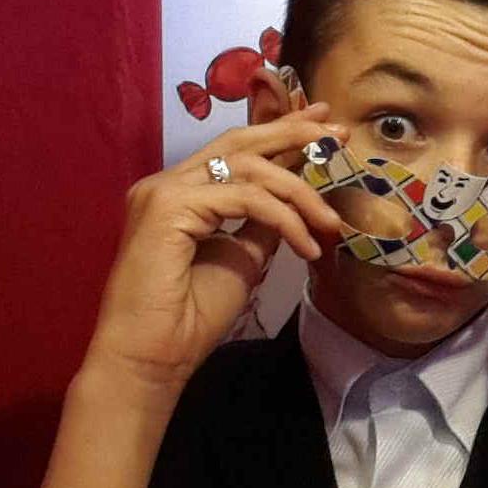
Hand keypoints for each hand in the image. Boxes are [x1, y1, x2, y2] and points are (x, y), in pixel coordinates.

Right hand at [81, 97, 346, 403]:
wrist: (151, 362)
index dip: (279, 134)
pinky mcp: (171, 205)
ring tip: (329, 221)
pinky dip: (282, 216)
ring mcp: (165, 190)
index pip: (235, 151)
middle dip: (292, 131)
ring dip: (297, 189)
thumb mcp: (241, 258)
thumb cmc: (189, 321)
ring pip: (247, 167)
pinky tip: (306, 244)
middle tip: (336, 130)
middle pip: (240, 142)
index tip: (322, 125)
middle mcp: (168, 182)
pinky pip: (243, 198)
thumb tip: (291, 196)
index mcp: (180, 193)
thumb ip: (260, 222)